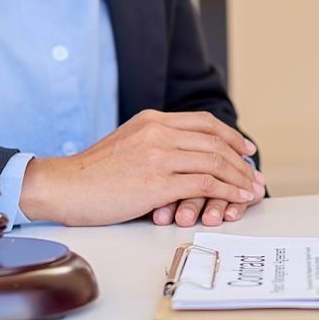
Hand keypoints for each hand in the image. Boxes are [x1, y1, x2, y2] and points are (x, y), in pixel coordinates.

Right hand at [20, 110, 260, 225]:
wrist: (63, 186)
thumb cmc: (91, 174)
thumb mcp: (126, 144)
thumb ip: (154, 144)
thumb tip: (182, 156)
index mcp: (152, 120)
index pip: (203, 123)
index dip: (230, 136)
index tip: (245, 149)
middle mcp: (158, 133)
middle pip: (215, 142)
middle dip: (241, 161)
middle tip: (255, 175)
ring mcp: (159, 156)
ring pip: (215, 162)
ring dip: (239, 178)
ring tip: (253, 190)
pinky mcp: (158, 182)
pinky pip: (205, 183)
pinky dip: (227, 191)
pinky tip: (238, 199)